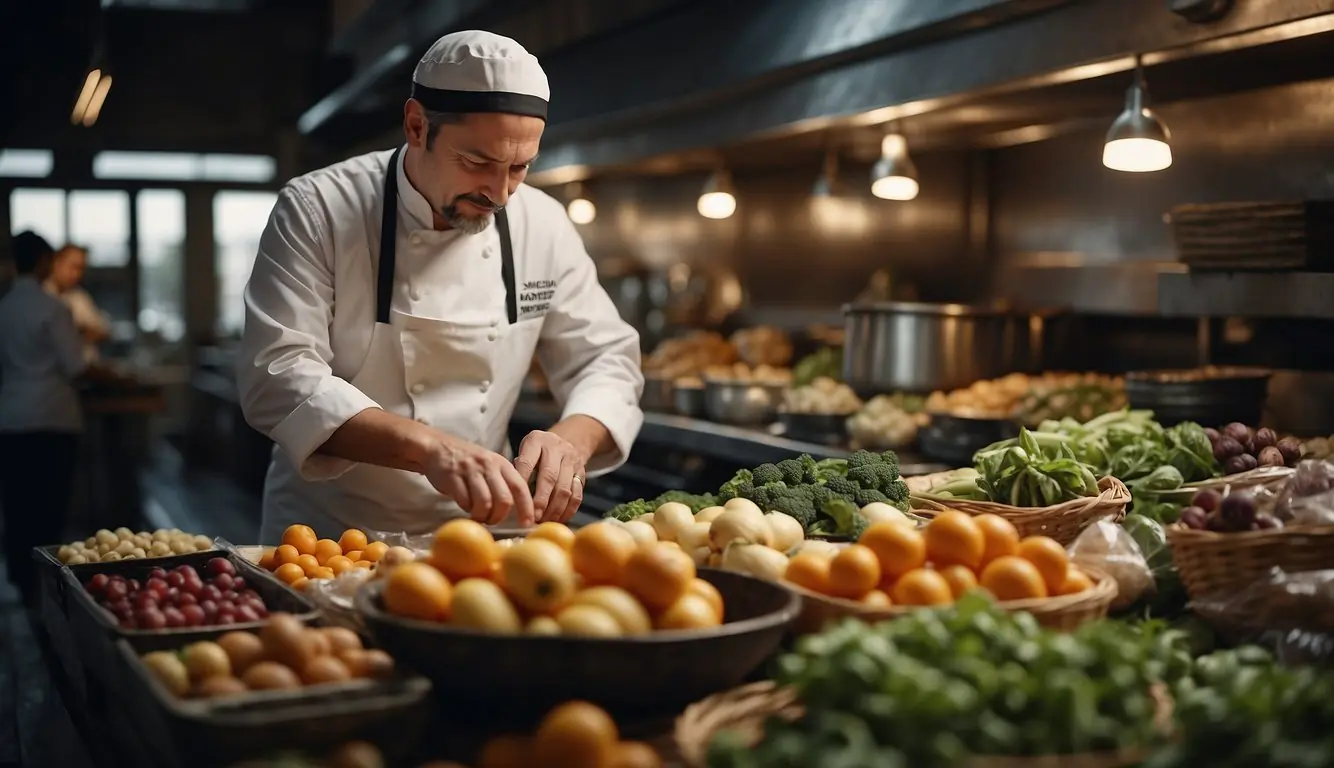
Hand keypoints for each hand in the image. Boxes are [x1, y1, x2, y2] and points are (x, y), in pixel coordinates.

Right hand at [420, 435, 534, 525]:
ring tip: (478, 516)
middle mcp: (488, 465)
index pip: (520, 487)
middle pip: (504, 499)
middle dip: (499, 516)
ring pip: (485, 503)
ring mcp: (471, 470)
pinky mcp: (453, 477)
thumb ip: (503, 483)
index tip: (527, 523)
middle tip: (492, 521)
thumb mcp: (490, 466)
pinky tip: (466, 506)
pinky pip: (465, 501)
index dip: (526, 507)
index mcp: (502, 463)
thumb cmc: (468, 463)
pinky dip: (467, 509)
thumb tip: (517, 510)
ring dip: (482, 516)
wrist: (438, 447)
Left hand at [513, 430, 586, 522]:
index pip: (527, 462)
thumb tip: (513, 496)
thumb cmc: (537, 452)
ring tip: (544, 520)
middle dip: (541, 500)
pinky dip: (568, 510)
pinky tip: (558, 519)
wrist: (566, 441)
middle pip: (549, 477)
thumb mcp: (525, 451)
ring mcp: (572, 460)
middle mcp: (556, 448)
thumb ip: (519, 468)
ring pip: (565, 488)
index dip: (522, 483)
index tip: (516, 500)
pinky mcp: (582, 473)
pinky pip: (577, 495)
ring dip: (554, 509)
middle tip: (533, 516)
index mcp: (536, 441)